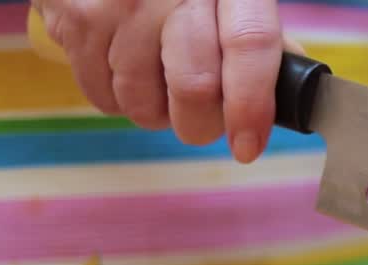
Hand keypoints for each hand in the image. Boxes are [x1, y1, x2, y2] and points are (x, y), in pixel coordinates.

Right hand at [31, 0, 284, 162]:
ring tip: (157, 79)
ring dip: (157, 112)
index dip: (251, 105)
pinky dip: (120, 99)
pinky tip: (126, 66)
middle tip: (202, 119)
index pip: (249, 45)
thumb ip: (258, 39)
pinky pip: (104, 97)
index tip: (247, 147)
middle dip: (202, 124)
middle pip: (195, 87)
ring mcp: (118, 4)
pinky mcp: (73, 18)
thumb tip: (294, 96)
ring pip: (143, 103)